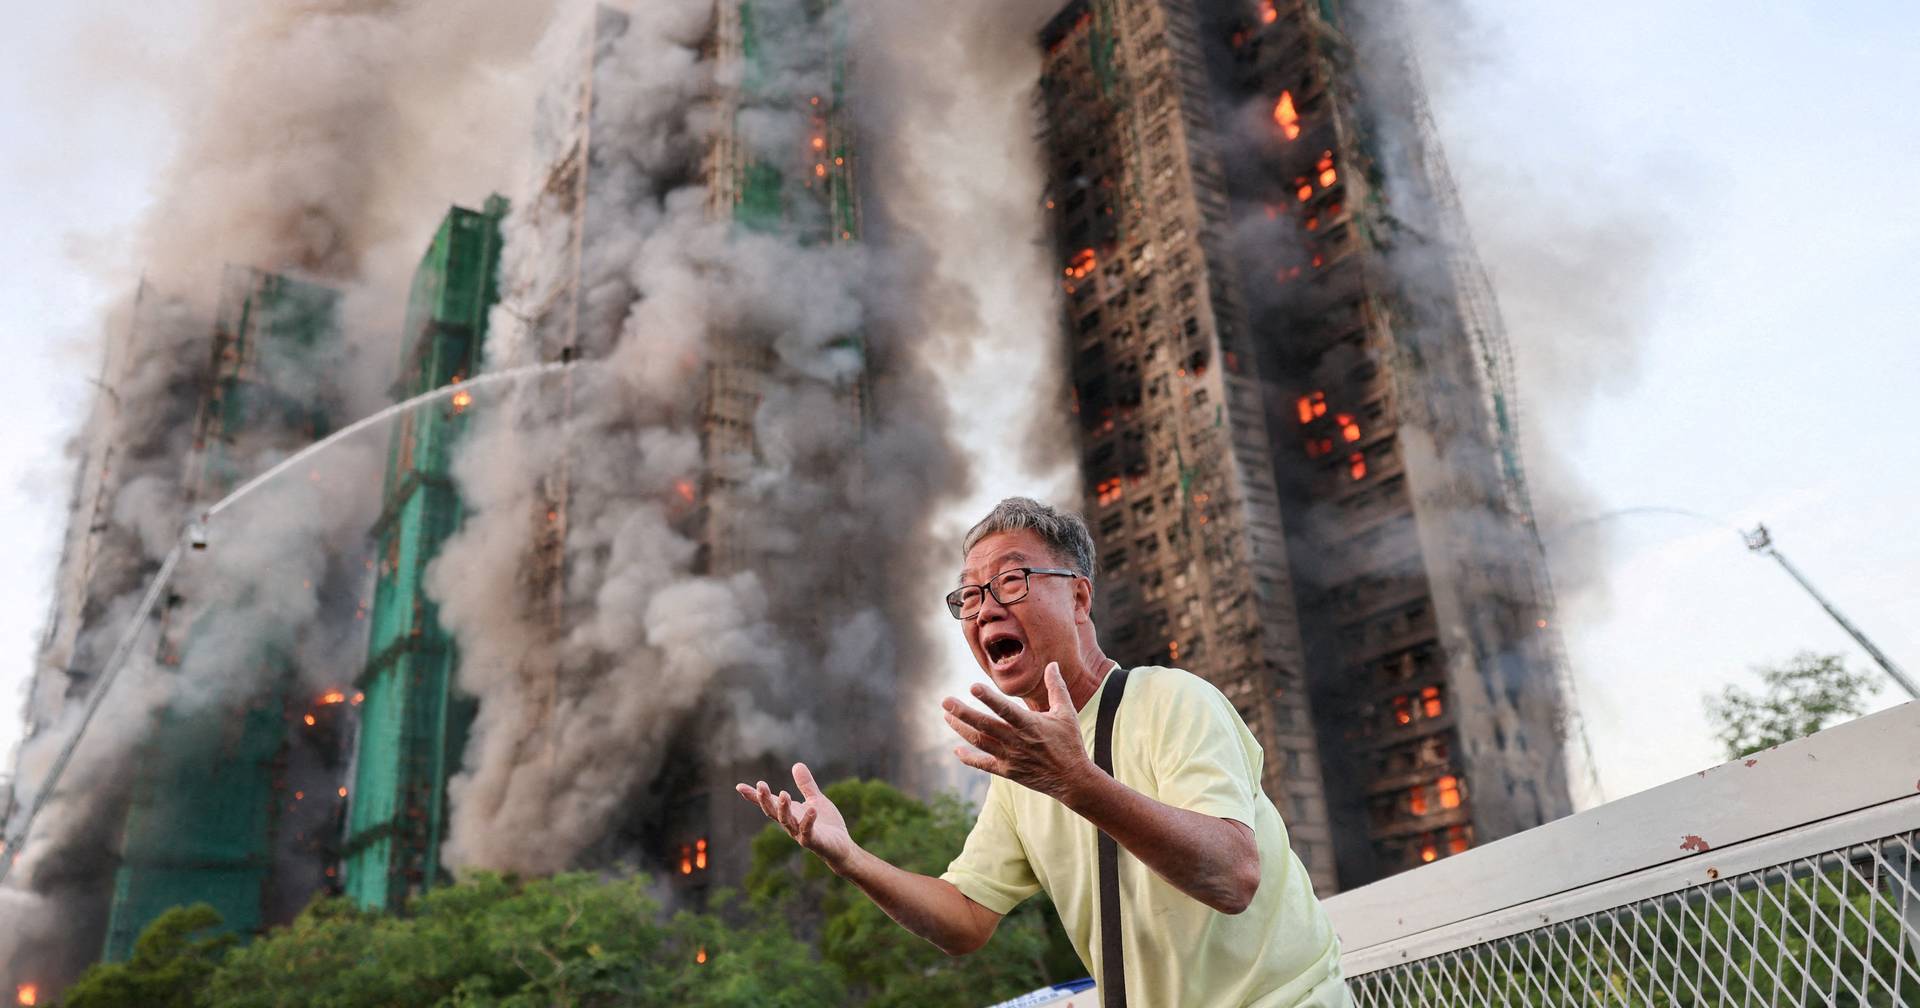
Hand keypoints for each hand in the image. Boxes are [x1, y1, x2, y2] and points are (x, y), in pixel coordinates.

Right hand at [735, 762, 855, 871]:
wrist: (841, 847)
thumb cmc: (827, 825)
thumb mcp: (815, 800)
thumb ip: (806, 785)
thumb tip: (797, 764)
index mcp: (790, 813)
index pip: (769, 803)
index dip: (753, 796)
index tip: (739, 786)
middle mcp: (791, 824)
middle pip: (773, 812)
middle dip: (765, 799)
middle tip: (760, 785)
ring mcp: (800, 833)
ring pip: (787, 822)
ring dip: (783, 808)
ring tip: (784, 793)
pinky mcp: (814, 841)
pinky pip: (808, 832)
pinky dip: (808, 821)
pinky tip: (812, 810)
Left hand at [943, 662, 1093, 800]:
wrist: (1072, 779)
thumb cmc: (1069, 742)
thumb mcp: (1066, 713)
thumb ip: (1057, 687)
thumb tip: (1052, 663)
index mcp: (1030, 725)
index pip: (1006, 710)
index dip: (989, 699)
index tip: (973, 687)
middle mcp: (1017, 741)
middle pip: (985, 725)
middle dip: (963, 713)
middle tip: (946, 701)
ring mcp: (1010, 757)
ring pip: (980, 742)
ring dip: (961, 729)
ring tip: (946, 716)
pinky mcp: (1007, 771)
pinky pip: (983, 764)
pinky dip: (969, 758)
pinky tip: (957, 751)